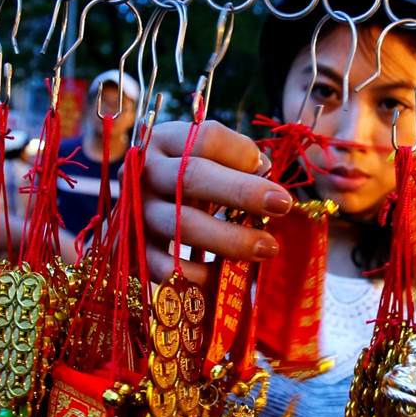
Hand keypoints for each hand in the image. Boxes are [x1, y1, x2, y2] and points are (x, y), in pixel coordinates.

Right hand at [141, 120, 293, 285]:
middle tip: (282, 205)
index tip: (267, 169)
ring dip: (230, 239)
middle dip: (244, 192)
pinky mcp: (133, 247)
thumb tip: (264, 173)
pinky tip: (224, 278)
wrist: (138, 205)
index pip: (205, 138)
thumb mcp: (205, 159)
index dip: (242, 153)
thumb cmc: (185, 178)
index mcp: (166, 140)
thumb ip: (234, 161)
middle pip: (193, 176)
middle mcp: (145, 171)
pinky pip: (163, 265)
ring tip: (267, 248)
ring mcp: (136, 210)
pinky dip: (196, 274)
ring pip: (182, 224)